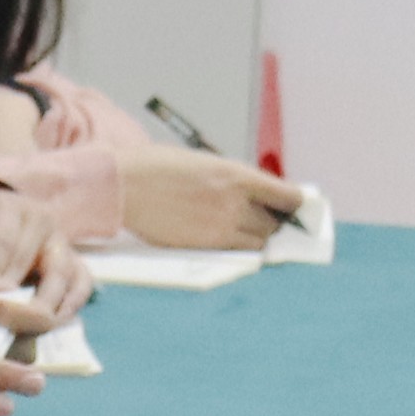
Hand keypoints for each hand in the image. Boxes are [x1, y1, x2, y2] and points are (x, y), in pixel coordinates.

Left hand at [0, 181, 82, 316]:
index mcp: (11, 207)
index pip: (8, 244)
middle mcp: (46, 223)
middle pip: (44, 267)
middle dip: (17, 302)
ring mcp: (64, 244)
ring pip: (67, 281)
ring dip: (41, 310)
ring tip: (12, 331)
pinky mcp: (74, 263)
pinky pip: (81, 288)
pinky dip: (67, 310)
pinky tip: (42, 327)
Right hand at [115, 148, 304, 252]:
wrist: (119, 185)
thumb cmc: (156, 168)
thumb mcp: (204, 163)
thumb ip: (234, 180)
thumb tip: (260, 196)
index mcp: (236, 175)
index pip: (288, 196)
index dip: (295, 203)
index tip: (295, 206)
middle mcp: (233, 203)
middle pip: (274, 223)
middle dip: (272, 221)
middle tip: (267, 219)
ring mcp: (219, 227)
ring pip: (258, 241)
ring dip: (255, 236)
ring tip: (242, 229)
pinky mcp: (203, 246)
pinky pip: (236, 252)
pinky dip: (237, 247)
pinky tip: (226, 237)